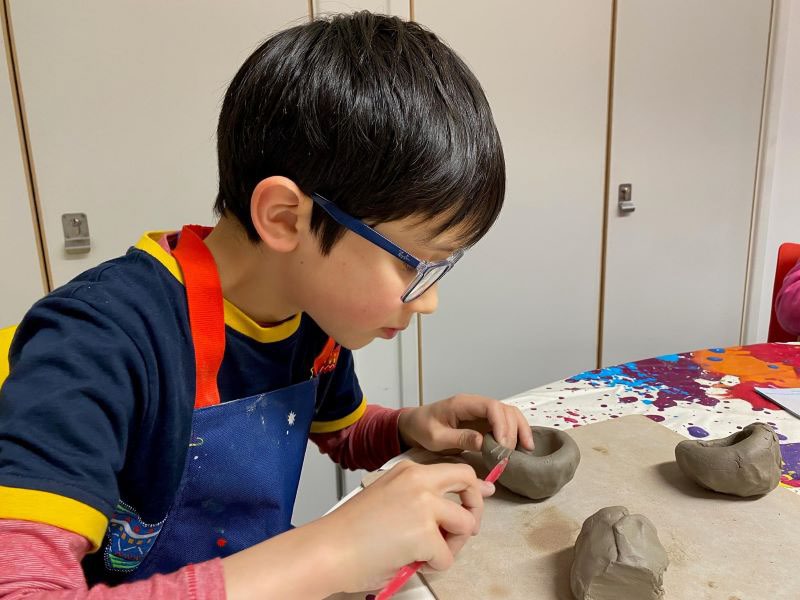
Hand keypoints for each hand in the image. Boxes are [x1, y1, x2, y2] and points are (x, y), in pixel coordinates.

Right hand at [221, 460, 492, 597]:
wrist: (328, 549)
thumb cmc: (351, 531)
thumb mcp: (388, 498)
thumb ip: (419, 498)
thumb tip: (449, 513)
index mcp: (409, 471)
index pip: (455, 470)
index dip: (472, 487)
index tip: (484, 493)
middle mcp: (420, 481)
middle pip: (469, 483)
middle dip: (475, 507)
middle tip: (464, 529)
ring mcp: (424, 505)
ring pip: (465, 524)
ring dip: (452, 545)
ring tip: (425, 553)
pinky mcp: (425, 533)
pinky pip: (447, 556)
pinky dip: (433, 566)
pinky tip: (410, 562)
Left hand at [397, 394, 533, 453]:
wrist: (414, 425)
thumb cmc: (422, 428)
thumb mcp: (436, 437)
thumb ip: (459, 438)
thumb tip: (483, 442)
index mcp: (463, 404)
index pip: (491, 406)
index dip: (501, 424)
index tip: (503, 445)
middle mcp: (475, 405)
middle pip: (505, 410)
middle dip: (512, 431)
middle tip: (509, 454)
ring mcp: (481, 413)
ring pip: (509, 415)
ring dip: (519, 431)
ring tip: (524, 451)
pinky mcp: (484, 422)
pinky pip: (505, 424)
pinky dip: (515, 434)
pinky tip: (521, 448)